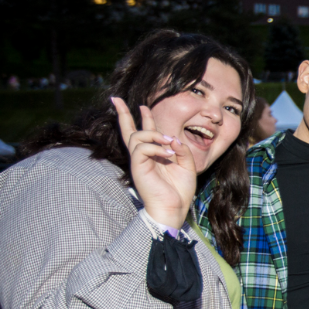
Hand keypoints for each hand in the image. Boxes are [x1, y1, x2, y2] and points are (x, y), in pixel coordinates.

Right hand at [112, 96, 196, 229]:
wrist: (174, 208)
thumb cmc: (180, 190)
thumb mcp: (187, 165)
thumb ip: (181, 150)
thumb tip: (173, 138)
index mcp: (154, 155)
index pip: (144, 133)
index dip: (142, 118)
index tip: (140, 105)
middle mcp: (143, 156)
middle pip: (129, 131)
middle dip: (124, 114)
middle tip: (121, 100)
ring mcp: (139, 162)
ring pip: (137, 136)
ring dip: (154, 133)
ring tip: (168, 140)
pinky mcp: (138, 167)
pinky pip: (142, 148)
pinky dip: (156, 147)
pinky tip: (169, 153)